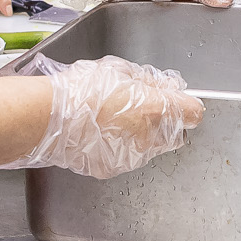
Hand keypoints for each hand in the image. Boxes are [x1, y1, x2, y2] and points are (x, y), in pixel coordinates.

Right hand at [8, 54, 204, 178]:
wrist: (48, 118)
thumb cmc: (81, 89)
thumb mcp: (119, 71)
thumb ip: (148, 81)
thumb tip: (166, 86)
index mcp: (155, 107)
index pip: (192, 113)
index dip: (188, 107)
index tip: (180, 103)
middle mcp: (149, 136)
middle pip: (174, 135)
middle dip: (166, 124)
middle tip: (143, 110)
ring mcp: (132, 156)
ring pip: (151, 149)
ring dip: (143, 138)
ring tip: (115, 122)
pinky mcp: (113, 169)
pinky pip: (126, 158)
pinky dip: (121, 149)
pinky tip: (102, 136)